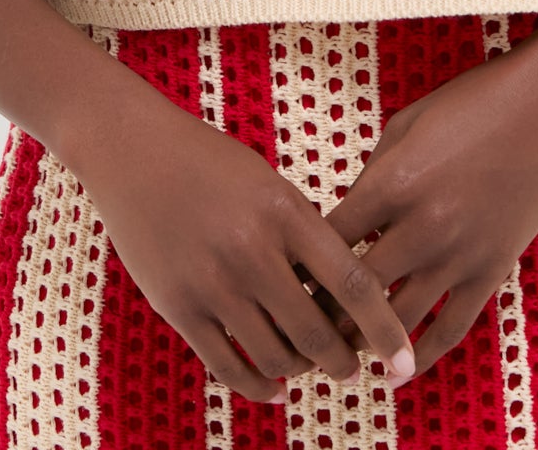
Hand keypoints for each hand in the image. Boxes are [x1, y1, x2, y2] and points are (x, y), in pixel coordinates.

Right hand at [76, 88, 418, 403]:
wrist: (134, 151)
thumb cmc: (210, 162)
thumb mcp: (270, 183)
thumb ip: (304, 233)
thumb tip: (345, 292)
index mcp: (284, 213)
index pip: (351, 282)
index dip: (384, 326)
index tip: (403, 355)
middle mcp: (251, 252)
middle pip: (316, 333)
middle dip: (344, 361)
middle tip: (354, 366)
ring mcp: (212, 284)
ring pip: (276, 357)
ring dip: (303, 370)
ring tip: (311, 363)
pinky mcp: (177, 307)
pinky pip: (228, 366)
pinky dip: (259, 386)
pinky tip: (274, 386)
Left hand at [311, 28, 537, 377]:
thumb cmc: (474, 101)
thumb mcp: (407, 124)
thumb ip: (375, 174)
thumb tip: (351, 216)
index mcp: (394, 182)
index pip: (330, 240)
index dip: (301, 263)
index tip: (282, 281)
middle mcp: (423, 225)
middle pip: (356, 289)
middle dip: (322, 313)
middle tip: (297, 331)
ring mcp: (460, 252)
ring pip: (399, 319)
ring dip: (364, 343)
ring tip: (337, 357)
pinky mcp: (493, 268)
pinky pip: (452, 326)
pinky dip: (422, 355)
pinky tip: (398, 374)